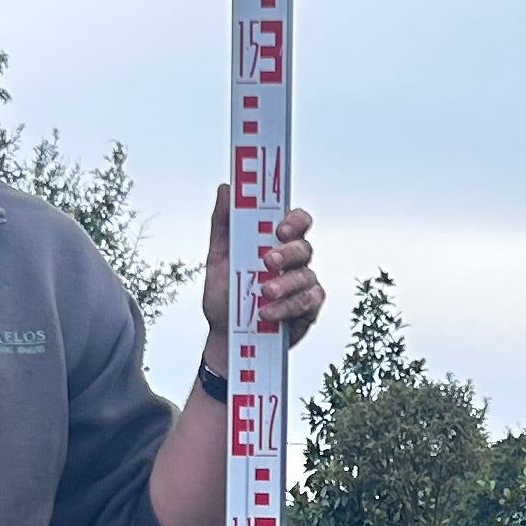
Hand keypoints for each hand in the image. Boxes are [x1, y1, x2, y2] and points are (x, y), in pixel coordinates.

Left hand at [202, 194, 321, 357]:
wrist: (225, 336)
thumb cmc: (225, 294)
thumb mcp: (217, 257)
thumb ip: (223, 223)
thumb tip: (227, 188)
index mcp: (275, 243)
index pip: (296, 221)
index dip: (294, 220)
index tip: (279, 228)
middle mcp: (294, 261)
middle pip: (305, 247)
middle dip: (288, 253)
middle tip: (268, 261)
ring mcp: (303, 285)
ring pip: (305, 276)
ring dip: (285, 284)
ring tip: (263, 294)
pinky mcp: (308, 310)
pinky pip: (307, 303)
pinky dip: (286, 307)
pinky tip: (268, 313)